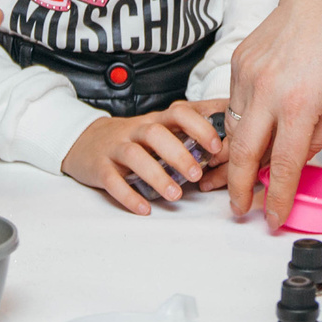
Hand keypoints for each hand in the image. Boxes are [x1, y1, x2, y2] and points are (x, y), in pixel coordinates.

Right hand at [63, 99, 232, 214]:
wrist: (85, 142)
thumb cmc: (135, 138)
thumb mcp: (161, 126)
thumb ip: (193, 125)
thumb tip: (235, 121)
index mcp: (156, 120)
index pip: (179, 112)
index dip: (198, 126)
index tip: (217, 146)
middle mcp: (136, 130)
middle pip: (156, 133)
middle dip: (179, 153)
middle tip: (198, 174)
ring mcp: (116, 147)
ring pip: (134, 156)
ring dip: (156, 176)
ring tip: (176, 195)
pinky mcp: (100, 167)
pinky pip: (112, 181)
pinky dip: (128, 196)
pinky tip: (145, 209)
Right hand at [225, 0, 321, 228]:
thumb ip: (316, 135)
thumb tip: (295, 160)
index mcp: (298, 104)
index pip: (280, 166)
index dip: (275, 198)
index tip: (272, 217)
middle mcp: (265, 91)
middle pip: (240, 155)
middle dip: (237, 188)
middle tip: (240, 208)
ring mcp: (246, 75)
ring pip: (232, 129)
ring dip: (237, 156)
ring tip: (244, 174)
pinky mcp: (237, 62)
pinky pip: (234, 103)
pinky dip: (242, 121)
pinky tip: (254, 127)